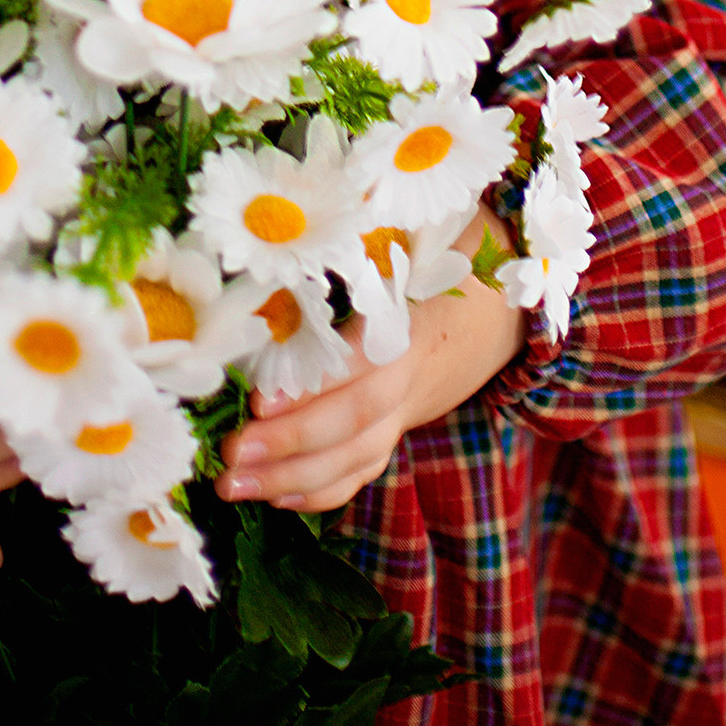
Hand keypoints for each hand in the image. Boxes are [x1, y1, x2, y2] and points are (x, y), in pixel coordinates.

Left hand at [218, 263, 523, 515]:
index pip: (360, 366)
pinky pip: (363, 471)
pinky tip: (274, 497)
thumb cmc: (441, 262)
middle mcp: (410, 377)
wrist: (495, 310)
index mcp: (410, 325)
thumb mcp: (410, 242)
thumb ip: (361, 240)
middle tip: (231, 457)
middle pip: (353, 423)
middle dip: (288, 444)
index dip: (312, 389)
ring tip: (234, 485)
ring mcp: (405, 412)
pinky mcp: (398, 431)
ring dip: (291, 479)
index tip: (257, 402)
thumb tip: (294, 228)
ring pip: (354, 458)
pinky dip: (320, 492)